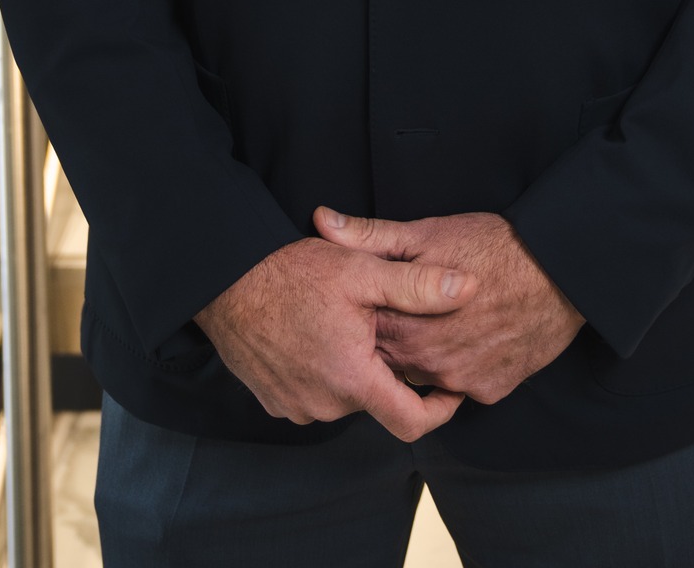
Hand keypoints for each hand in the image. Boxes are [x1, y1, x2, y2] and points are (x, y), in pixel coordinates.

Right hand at [194, 236, 477, 441]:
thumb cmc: (292, 273)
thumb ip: (418, 287)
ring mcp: (296, 407)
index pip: (412, 422)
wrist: (225, 282)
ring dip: (351, 370)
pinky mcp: (274, 401)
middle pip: (375, 400)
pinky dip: (323, 373)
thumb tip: (469, 289)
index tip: (452, 388)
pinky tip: (316, 335)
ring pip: (344, 397)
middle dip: (386, 369)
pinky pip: (313, 395)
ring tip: (346, 325)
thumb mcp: (362, 271)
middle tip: (381, 325)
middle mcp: (325, 405)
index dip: (440, 409)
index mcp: (353, 379)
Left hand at [312, 207, 585, 404]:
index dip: (363, 314)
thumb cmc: (493, 245)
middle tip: (412, 306)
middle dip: (395, 335)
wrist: (560, 271)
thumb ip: (370, 236)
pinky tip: (472, 336)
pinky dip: (461, 365)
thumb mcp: (427, 232)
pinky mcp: (489, 391)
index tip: (373, 297)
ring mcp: (459, 381)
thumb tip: (321, 222)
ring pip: (425, 374)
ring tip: (443, 319)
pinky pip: (462, 384)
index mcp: (404, 323)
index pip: (360, 332)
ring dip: (426, 352)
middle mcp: (426, 362)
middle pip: (391, 358)